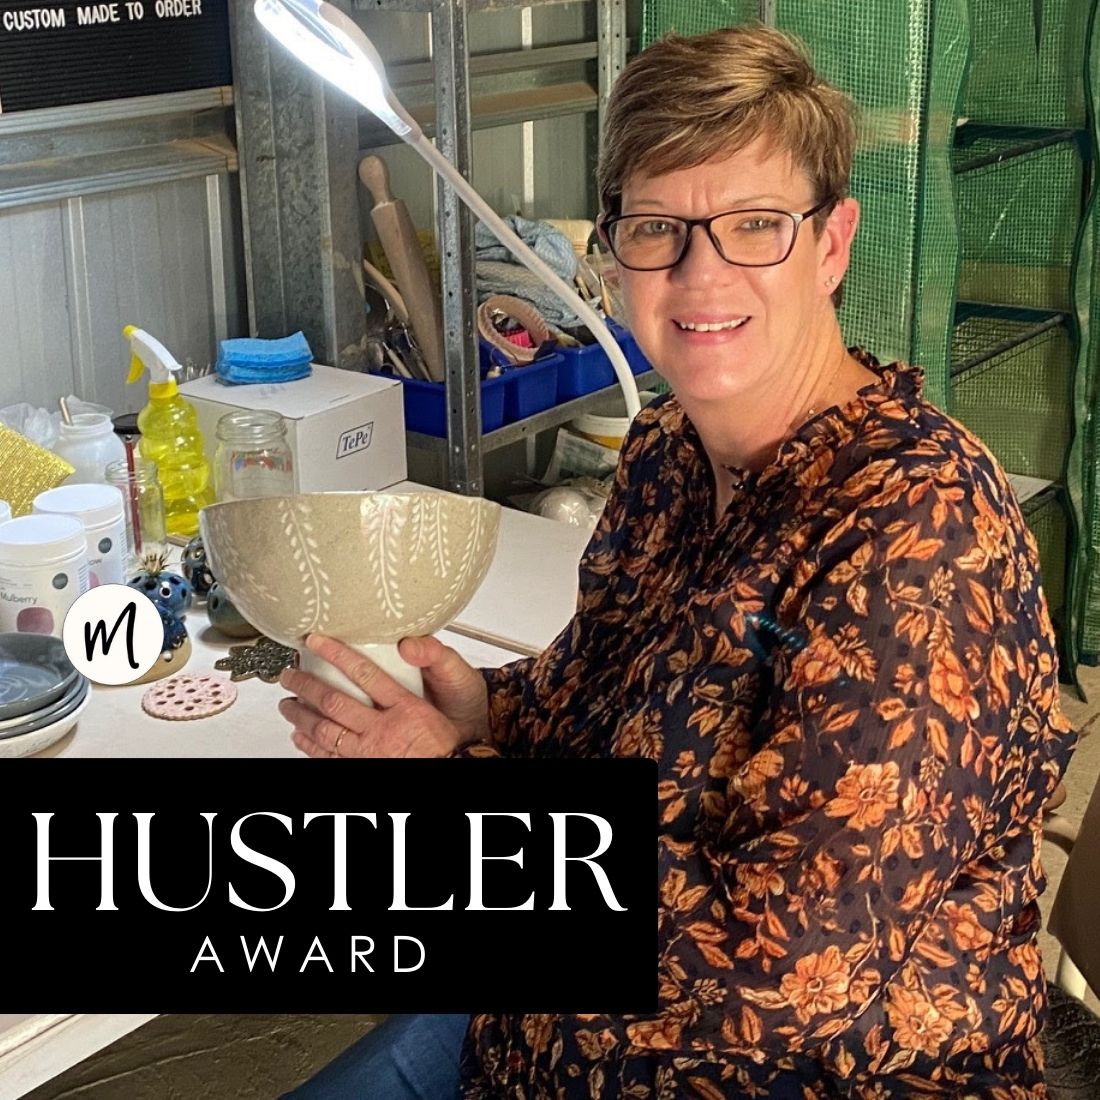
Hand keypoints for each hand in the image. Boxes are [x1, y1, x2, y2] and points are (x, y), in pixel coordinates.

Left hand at [278, 633, 488, 758]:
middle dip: (306, 686)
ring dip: (301, 716)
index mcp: (406, 708)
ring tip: (287, 704)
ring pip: (325, 731)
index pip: (365, 673)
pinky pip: (329, 756)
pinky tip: (300, 737)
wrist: (453, 769)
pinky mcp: (362, 768)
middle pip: (335, 703)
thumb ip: (429, 666)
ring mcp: (369, 752)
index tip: (316, 640)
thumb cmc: (448, 742)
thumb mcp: (449, 700)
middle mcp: (383, 730)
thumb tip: (408, 644)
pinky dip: (310, 746)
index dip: (336, 654)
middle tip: (289, 675)